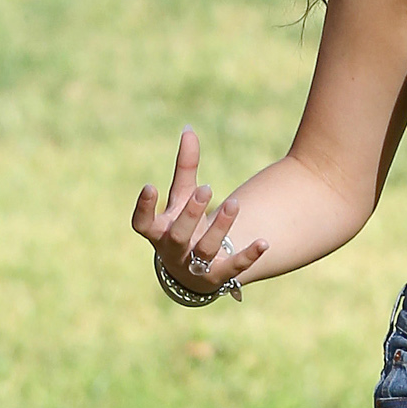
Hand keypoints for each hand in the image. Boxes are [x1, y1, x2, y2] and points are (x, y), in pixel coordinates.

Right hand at [131, 128, 266, 299]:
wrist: (191, 272)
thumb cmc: (182, 224)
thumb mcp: (181, 196)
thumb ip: (185, 167)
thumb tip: (189, 129)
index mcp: (158, 231)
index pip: (142, 223)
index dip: (143, 207)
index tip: (150, 185)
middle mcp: (173, 251)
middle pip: (179, 235)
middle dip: (191, 213)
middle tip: (206, 188)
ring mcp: (194, 267)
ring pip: (206, 250)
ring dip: (220, 227)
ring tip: (235, 202)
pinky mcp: (218, 277)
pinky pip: (233, 268)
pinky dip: (248, 256)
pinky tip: (264, 243)